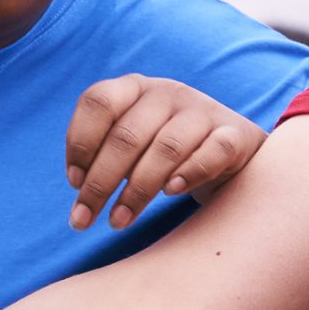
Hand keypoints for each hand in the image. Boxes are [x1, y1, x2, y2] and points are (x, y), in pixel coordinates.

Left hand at [64, 75, 265, 230]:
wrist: (227, 148)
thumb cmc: (162, 149)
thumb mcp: (131, 140)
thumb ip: (102, 154)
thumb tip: (79, 187)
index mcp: (134, 88)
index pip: (98, 101)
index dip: (80, 143)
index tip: (74, 183)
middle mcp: (168, 93)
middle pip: (127, 136)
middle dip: (100, 183)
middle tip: (85, 219)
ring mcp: (203, 111)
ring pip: (166, 148)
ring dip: (138, 190)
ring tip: (118, 221)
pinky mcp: (234, 135)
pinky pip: (212, 152)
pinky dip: (190, 173)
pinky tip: (171, 193)